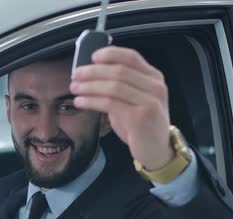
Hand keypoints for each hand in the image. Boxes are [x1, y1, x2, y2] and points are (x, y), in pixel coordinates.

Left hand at [70, 46, 173, 169]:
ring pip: (113, 86)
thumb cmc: (141, 125)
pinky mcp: (140, 117)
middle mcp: (155, 87)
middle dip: (93, 71)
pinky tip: (81, 102)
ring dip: (89, 86)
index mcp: (154, 78)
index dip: (111, 54)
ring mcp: (149, 102)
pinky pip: (110, 103)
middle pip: (119, 71)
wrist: (157, 151)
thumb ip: (121, 85)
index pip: (131, 57)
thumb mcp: (135, 100)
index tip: (92, 56)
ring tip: (75, 88)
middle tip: (76, 74)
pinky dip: (92, 101)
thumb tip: (91, 74)